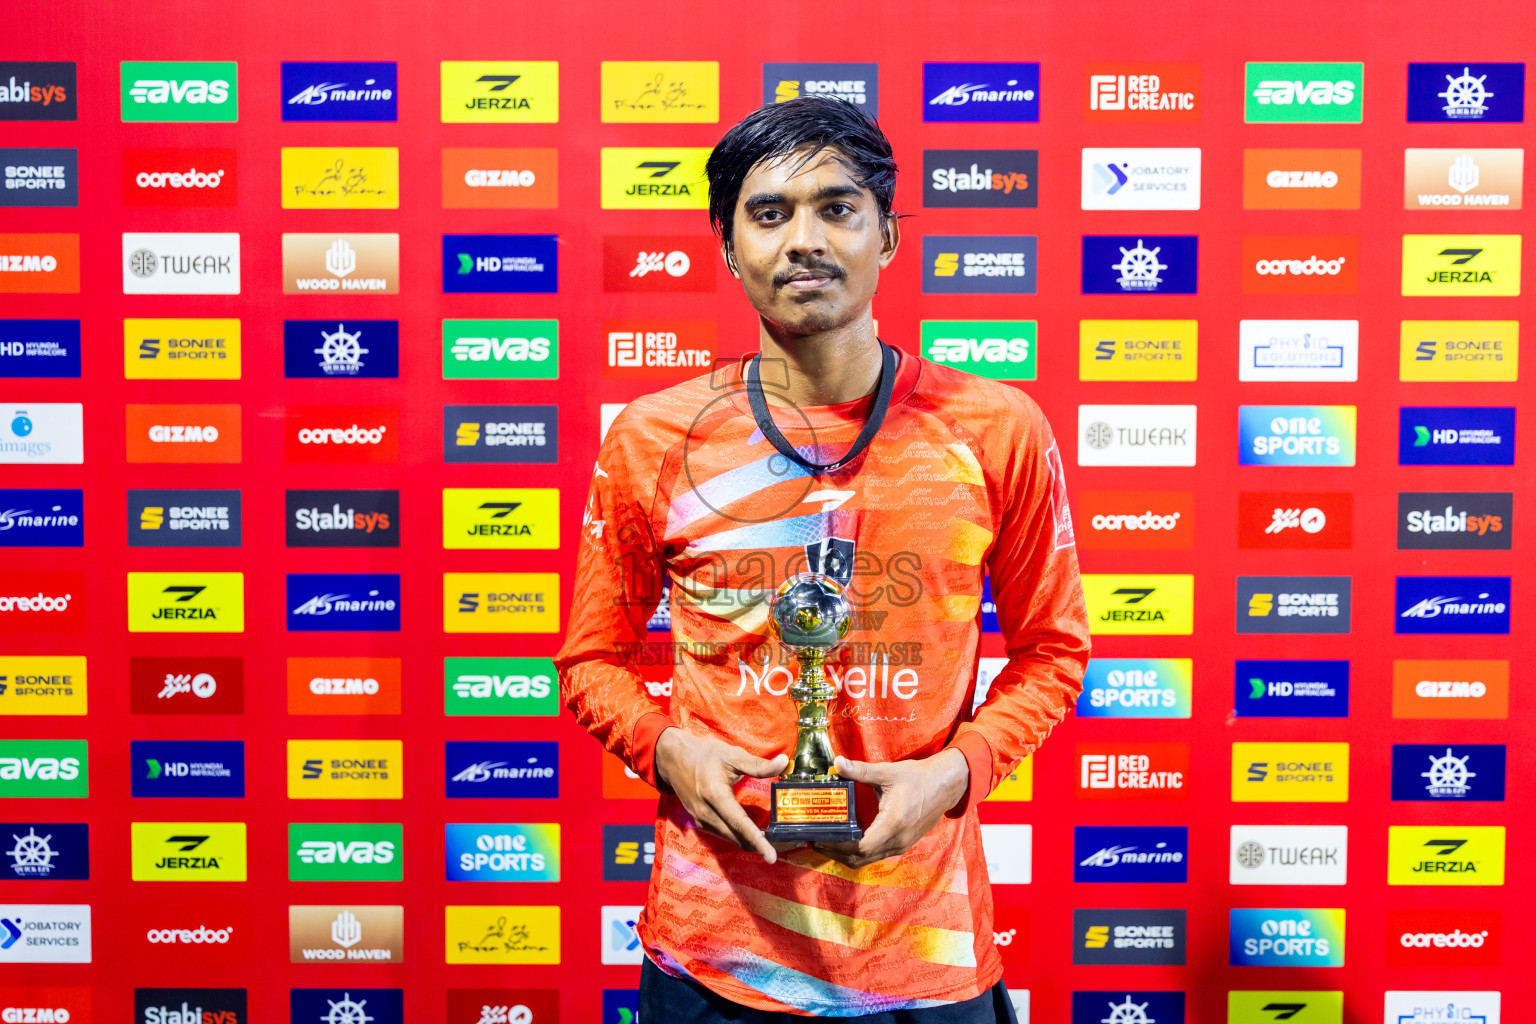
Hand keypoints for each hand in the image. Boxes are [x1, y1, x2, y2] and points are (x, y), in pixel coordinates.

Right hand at [654, 728, 788, 862]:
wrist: (673, 758)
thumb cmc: (703, 754)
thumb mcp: (732, 755)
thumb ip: (758, 765)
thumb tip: (784, 763)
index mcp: (715, 796)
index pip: (740, 824)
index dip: (757, 841)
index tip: (771, 856)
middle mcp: (706, 813)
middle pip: (737, 837)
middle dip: (760, 844)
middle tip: (784, 843)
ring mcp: (701, 820)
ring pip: (731, 838)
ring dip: (750, 841)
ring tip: (772, 839)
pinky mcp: (700, 822)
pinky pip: (724, 834)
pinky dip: (739, 836)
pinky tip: (753, 832)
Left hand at [813, 749, 968, 867]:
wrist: (946, 785)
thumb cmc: (918, 778)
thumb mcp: (888, 772)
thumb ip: (861, 770)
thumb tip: (837, 763)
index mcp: (893, 824)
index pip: (860, 846)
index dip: (837, 846)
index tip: (819, 837)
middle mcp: (897, 840)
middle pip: (860, 858)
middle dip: (835, 852)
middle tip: (815, 840)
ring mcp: (901, 845)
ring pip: (868, 859)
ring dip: (845, 854)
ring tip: (826, 841)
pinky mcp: (902, 843)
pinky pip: (876, 854)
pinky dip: (858, 852)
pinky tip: (846, 839)